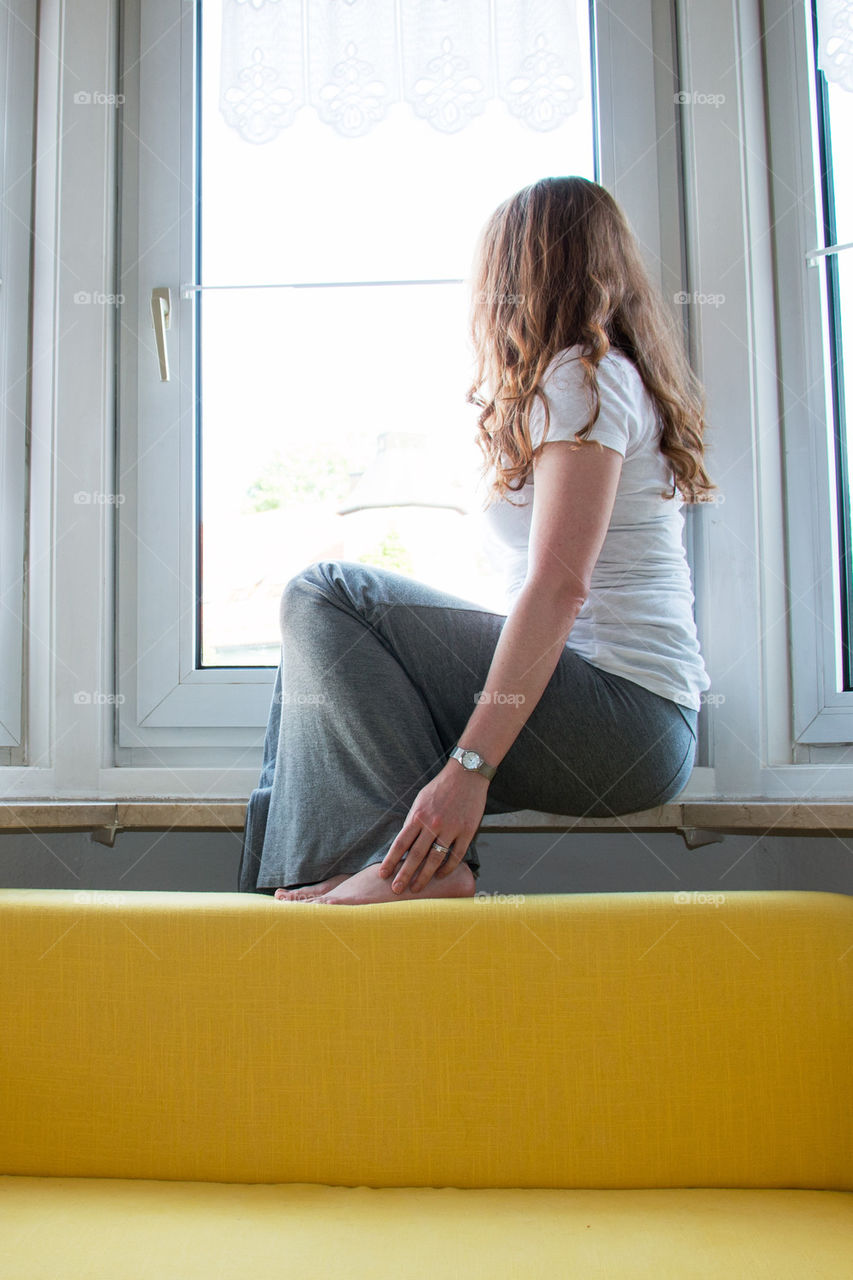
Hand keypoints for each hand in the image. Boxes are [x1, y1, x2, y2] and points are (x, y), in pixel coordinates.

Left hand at [379, 761, 488, 893]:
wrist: (466, 774)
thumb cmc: (440, 788)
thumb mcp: (420, 800)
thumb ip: (413, 821)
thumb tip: (404, 844)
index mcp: (418, 815)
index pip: (401, 843)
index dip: (390, 861)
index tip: (383, 874)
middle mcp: (433, 824)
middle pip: (416, 855)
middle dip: (404, 875)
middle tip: (396, 890)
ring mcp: (451, 829)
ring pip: (435, 859)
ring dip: (424, 876)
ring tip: (416, 889)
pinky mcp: (467, 831)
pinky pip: (456, 855)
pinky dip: (447, 868)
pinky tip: (440, 875)